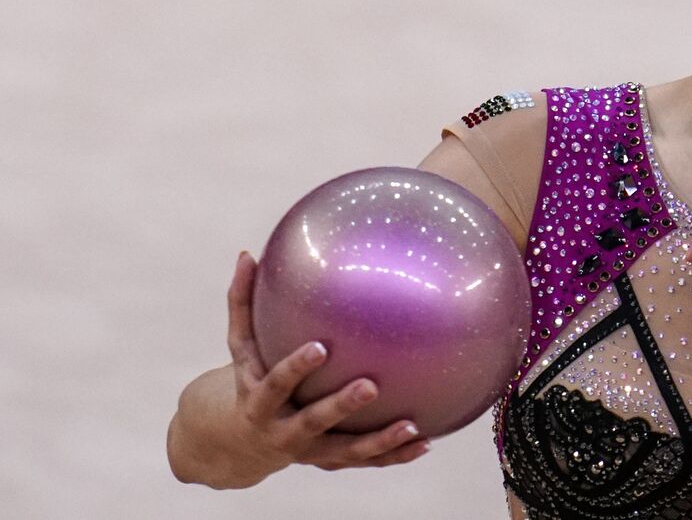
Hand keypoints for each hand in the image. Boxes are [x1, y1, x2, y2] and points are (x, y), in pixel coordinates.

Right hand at [224, 252, 430, 472]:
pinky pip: (365, 461)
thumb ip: (242, 303)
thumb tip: (248, 253)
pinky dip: (393, 455)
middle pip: (313, 421)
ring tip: (411, 426)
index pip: (276, 384)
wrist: (239, 442)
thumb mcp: (240, 347)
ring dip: (379, 442)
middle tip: (371, 385)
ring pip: (346, 451)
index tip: (320, 348)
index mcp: (260, 402)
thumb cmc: (247, 377)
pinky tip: (427, 442)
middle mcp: (283, 432)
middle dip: (340, 406)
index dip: (296, 368)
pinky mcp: (330, 461)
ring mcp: (309, 452)